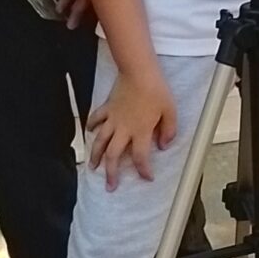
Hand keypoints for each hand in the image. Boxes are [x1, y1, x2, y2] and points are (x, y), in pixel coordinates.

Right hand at [85, 68, 177, 186]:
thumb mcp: (170, 111)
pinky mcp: (107, 107)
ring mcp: (113, 118)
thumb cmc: (156, 90)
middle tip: (109, 186)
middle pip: (113, 155)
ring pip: (100, 141)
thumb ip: (168, 131)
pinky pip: (96, 119)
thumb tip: (164, 146)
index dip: (143, 170)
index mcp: (140, 132)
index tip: (147, 178)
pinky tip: (89, 132)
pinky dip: (91, 126)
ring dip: (96, 155)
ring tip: (93, 166)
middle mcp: (124, 129)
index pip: (140, 157)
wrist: (139, 71)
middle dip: (111, 173)